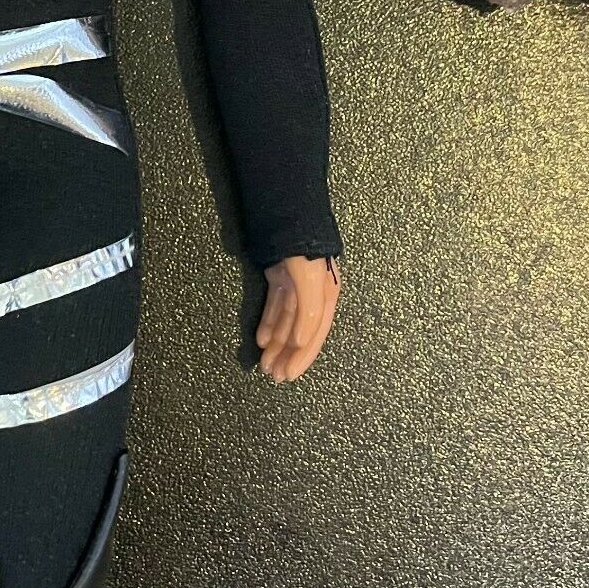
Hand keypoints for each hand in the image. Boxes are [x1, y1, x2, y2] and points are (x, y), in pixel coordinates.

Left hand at [256, 254, 340, 382]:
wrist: (287, 211)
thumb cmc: (302, 246)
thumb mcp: (310, 278)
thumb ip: (309, 310)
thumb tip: (303, 340)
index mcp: (328, 293)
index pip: (316, 332)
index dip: (303, 355)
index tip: (290, 375)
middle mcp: (314, 291)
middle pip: (301, 330)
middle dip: (288, 353)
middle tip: (274, 376)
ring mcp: (296, 284)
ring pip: (286, 320)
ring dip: (277, 342)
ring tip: (265, 363)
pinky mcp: (280, 275)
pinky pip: (276, 305)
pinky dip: (269, 322)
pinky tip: (261, 339)